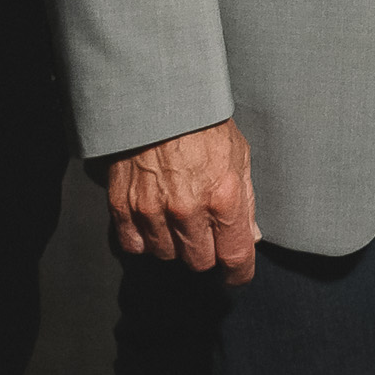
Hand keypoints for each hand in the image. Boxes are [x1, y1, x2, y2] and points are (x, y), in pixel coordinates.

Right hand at [107, 119, 259, 284]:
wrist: (157, 98)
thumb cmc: (203, 124)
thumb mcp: (239, 156)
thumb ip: (245, 201)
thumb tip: (251, 236)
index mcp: (223, 198)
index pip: (235, 257)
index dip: (238, 273)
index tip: (237, 275)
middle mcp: (188, 210)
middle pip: (199, 261)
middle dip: (206, 253)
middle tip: (205, 234)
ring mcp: (152, 210)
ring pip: (166, 254)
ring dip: (173, 244)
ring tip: (176, 219)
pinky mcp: (123, 205)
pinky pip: (133, 245)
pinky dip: (143, 239)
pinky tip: (151, 222)